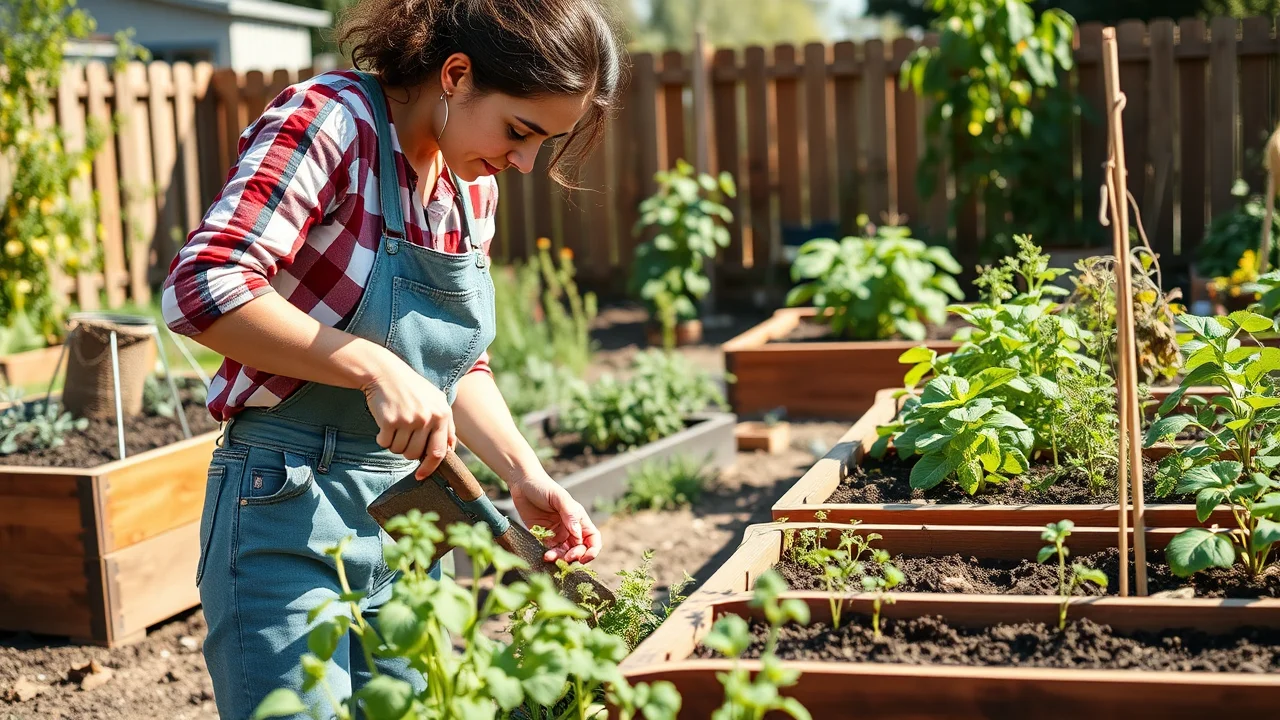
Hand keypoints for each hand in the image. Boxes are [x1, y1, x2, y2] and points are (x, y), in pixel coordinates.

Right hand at [360, 349, 454, 478]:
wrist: (385, 373)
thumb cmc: (412, 389)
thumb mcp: (436, 401)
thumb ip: (446, 425)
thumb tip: (450, 450)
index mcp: (442, 415)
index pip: (439, 451)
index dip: (429, 467)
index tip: (421, 475)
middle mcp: (428, 418)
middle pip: (416, 454)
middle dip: (407, 452)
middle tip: (403, 437)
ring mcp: (409, 419)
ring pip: (399, 450)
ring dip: (394, 444)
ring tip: (395, 426)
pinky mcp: (390, 420)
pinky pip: (385, 443)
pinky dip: (382, 438)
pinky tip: (384, 424)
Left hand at [509, 471, 601, 563]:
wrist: (522, 484)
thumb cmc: (543, 486)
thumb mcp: (559, 497)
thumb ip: (570, 514)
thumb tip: (577, 533)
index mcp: (579, 519)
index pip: (592, 539)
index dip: (592, 551)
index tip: (585, 557)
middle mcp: (570, 529)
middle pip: (579, 550)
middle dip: (575, 556)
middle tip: (566, 557)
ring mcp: (556, 534)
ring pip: (564, 554)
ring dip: (560, 558)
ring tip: (549, 556)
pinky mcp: (542, 537)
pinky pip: (549, 551)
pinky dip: (549, 556)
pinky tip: (544, 555)